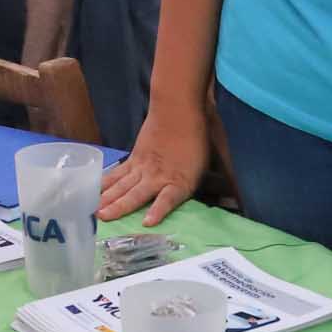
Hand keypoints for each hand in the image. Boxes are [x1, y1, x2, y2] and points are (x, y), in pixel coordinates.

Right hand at [98, 105, 208, 226]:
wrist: (177, 109)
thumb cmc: (196, 138)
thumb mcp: (211, 162)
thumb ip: (220, 182)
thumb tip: (235, 198)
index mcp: (179, 180)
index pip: (169, 198)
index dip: (158, 210)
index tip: (147, 222)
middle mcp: (158, 176)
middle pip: (137, 194)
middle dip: (120, 207)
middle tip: (102, 218)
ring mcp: (143, 167)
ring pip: (123, 185)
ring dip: (109, 198)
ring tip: (95, 210)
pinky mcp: (135, 158)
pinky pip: (119, 173)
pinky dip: (107, 183)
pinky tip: (97, 191)